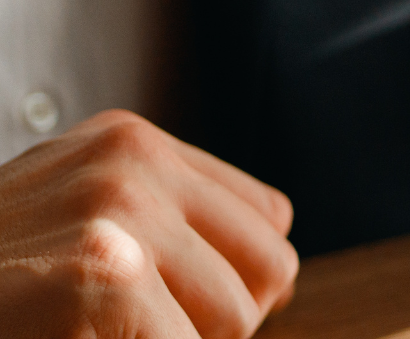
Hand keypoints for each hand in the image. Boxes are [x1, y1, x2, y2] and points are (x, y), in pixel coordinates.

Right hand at [0, 110, 297, 338]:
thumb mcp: (76, 217)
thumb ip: (168, 224)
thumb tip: (280, 281)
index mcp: (130, 142)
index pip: (268, 215)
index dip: (242, 277)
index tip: (187, 306)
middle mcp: (133, 161)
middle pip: (272, 263)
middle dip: (224, 318)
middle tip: (152, 329)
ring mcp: (122, 213)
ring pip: (237, 316)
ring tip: (110, 332)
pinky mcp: (104, 277)